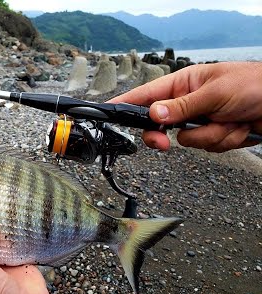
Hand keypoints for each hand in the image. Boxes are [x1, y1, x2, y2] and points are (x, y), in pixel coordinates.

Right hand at [108, 62, 261, 151]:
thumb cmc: (254, 85)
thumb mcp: (214, 94)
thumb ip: (182, 107)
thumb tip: (153, 114)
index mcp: (183, 84)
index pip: (146, 95)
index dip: (126, 105)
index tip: (109, 113)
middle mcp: (188, 103)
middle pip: (158, 125)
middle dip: (165, 136)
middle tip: (165, 143)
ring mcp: (200, 120)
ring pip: (186, 140)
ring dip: (211, 135)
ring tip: (231, 121)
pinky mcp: (213, 134)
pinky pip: (206, 146)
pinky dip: (223, 140)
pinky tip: (238, 127)